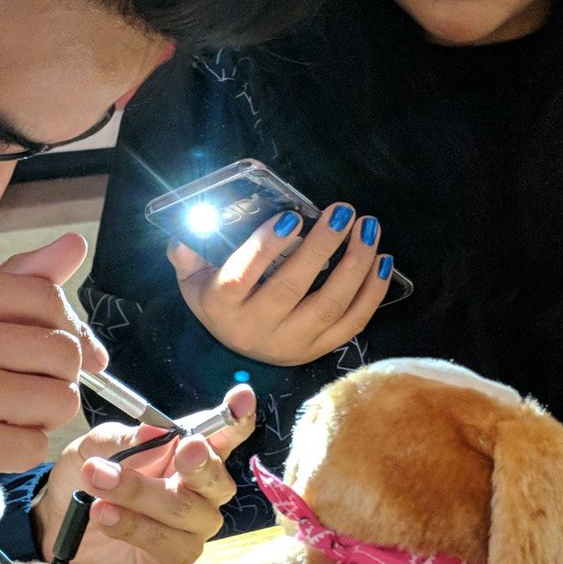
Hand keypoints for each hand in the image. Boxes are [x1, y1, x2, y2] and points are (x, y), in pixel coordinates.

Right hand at [0, 233, 107, 512]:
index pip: (45, 297)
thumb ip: (11, 281)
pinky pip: (35, 445)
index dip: (66, 328)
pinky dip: (22, 450)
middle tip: (27, 389)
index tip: (52, 351)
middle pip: (62, 350)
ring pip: (59, 399)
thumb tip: (74, 247)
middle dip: (60, 377)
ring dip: (44, 416)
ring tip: (7, 415)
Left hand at [35, 384, 255, 563]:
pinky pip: (163, 540)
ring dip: (141, 492)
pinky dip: (131, 523)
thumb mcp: (95, 447)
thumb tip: (156, 432)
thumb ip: (125, 439)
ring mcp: (190, 525)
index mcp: (188, 450)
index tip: (242, 397)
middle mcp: (200, 489)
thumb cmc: (87, 475)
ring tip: (101, 479)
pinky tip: (103, 512)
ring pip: (184, 509)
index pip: (222, 433)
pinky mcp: (171, 555)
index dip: (236, 417)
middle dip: (202, 461)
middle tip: (185, 448)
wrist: (54, 519)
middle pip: (217, 478)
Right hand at [168, 204, 391, 364]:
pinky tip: (382, 260)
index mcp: (222, 307)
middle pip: (291, 288)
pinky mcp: (319, 349)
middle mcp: (257, 328)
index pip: (241, 278)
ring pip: (329, 305)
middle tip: (343, 212)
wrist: (237, 351)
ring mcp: (291, 343)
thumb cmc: (219, 304)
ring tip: (368, 228)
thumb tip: (180, 237)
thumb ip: (187, 256)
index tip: (293, 217)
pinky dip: (372, 292)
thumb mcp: (193, 281)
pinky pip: (353, 322)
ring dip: (354, 265)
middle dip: (322, 247)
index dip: (266, 247)